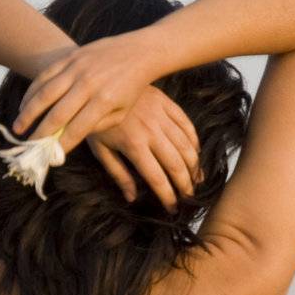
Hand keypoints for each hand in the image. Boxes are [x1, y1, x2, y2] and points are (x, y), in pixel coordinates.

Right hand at [11, 32, 160, 151]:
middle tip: (29, 147)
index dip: (61, 145)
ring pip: (45, 93)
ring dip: (28, 113)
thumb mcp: (121, 112)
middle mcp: (88, 84)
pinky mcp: (70, 56)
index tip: (50, 158)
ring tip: (18, 128)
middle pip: (57, 114)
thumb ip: (98, 126)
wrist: (139, 52)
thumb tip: (72, 136)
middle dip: (41, 133)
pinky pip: (45, 75)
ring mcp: (77, 68)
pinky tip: (24, 105)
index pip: (77, 129)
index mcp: (104, 101)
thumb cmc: (130, 88)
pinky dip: (32, 91)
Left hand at [86, 86, 201, 211]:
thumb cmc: (96, 121)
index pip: (157, 178)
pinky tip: (196, 154)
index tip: (173, 209)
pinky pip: (186, 124)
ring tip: (197, 180)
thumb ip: (118, 174)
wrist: (97, 85)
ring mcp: (161, 116)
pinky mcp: (166, 103)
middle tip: (189, 198)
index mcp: (133, 145)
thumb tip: (131, 198)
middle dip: (186, 185)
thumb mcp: (100, 149)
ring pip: (186, 145)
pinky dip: (194, 141)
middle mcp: (151, 131)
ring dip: (194, 165)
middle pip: (176, 164)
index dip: (167, 196)